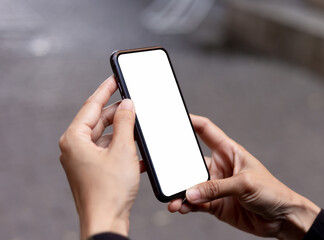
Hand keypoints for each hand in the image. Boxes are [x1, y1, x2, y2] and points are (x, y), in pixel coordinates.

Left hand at [59, 76, 143, 238]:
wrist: (106, 222)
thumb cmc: (110, 190)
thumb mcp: (123, 149)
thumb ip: (126, 122)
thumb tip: (127, 104)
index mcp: (74, 139)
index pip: (91, 105)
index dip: (105, 90)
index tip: (115, 78)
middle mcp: (75, 148)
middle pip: (98, 121)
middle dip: (118, 113)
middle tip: (134, 103)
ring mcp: (83, 160)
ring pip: (106, 137)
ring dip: (123, 132)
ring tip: (140, 126)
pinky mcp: (93, 171)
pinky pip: (108, 151)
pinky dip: (123, 148)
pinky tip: (138, 149)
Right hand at [168, 115, 319, 239]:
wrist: (282, 219)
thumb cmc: (272, 192)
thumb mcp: (245, 184)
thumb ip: (217, 188)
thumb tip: (190, 193)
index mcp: (228, 151)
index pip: (205, 130)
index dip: (190, 121)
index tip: (173, 117)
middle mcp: (219, 166)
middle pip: (190, 161)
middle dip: (175, 165)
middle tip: (160, 169)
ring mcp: (215, 186)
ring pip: (190, 185)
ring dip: (179, 191)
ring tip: (171, 198)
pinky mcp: (214, 204)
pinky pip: (195, 203)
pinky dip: (186, 205)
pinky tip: (180, 207)